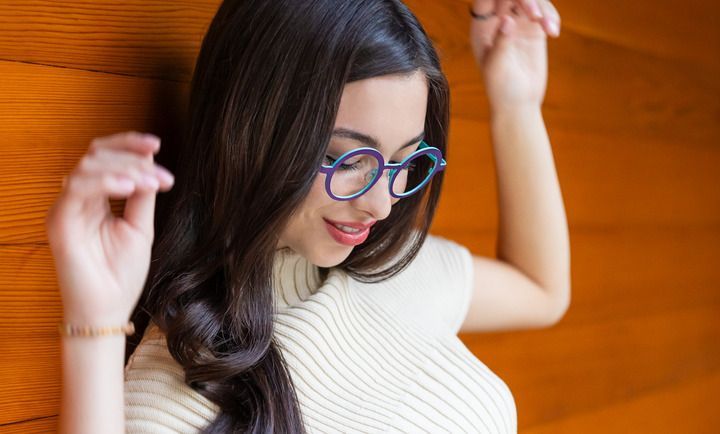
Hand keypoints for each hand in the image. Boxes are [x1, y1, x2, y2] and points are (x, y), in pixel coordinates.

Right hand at [45, 131, 174, 324]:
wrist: (109, 310)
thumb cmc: (121, 273)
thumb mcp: (140, 226)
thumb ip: (142, 195)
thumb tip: (150, 162)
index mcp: (96, 198)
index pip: (105, 156)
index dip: (129, 144)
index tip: (158, 145)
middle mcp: (78, 199)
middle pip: (97, 154)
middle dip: (133, 157)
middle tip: (162, 176)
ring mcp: (66, 209)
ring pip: (88, 166)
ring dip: (126, 169)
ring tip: (150, 184)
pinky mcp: (59, 222)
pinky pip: (77, 188)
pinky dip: (105, 181)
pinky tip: (129, 187)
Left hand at [469, 0, 560, 112]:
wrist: (519, 104)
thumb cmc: (501, 89)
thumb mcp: (497, 67)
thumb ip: (501, 42)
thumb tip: (507, 20)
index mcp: (481, 27)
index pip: (485, 1)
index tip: (513, 2)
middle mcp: (497, 21)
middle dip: (526, 0)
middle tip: (536, 15)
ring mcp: (517, 23)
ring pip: (530, 0)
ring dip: (542, 7)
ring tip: (549, 27)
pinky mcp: (534, 30)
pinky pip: (544, 12)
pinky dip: (551, 17)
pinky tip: (553, 32)